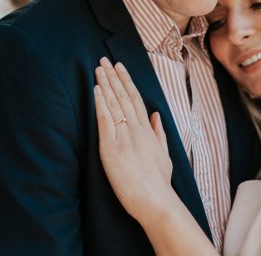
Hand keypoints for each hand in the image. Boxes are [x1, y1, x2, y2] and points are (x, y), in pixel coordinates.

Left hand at [94, 57, 172, 219]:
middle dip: (113, 77)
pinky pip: (106, 120)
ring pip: (114, 104)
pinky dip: (101, 103)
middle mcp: (137, 130)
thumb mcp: (164, 154)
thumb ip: (158, 133)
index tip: (120, 67)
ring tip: (98, 69)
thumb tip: (155, 115)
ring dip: (105, 84)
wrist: (155, 199)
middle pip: (124, 97)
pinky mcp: (112, 148)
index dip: (127, 82)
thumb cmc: (159, 181)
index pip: (135, 100)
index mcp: (148, 131)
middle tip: (104, 60)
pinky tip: (96, 90)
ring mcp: (125, 137)